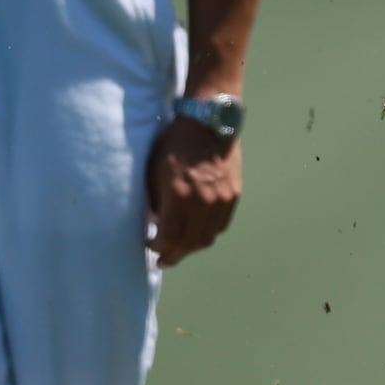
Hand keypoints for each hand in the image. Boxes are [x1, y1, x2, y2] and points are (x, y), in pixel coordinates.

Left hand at [145, 113, 243, 266]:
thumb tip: (158, 225)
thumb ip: (157, 203)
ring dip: (192, 247)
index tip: (151, 248)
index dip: (158, 248)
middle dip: (174, 255)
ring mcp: (221, 200)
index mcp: (179, 196)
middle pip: (188, 243)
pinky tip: (197, 233)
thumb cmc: (175, 146)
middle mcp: (203, 202)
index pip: (168, 237)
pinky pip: (220, 226)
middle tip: (164, 260)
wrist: (207, 125)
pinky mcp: (234, 195)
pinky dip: (208, 234)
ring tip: (180, 249)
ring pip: (207, 238)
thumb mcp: (155, 173)